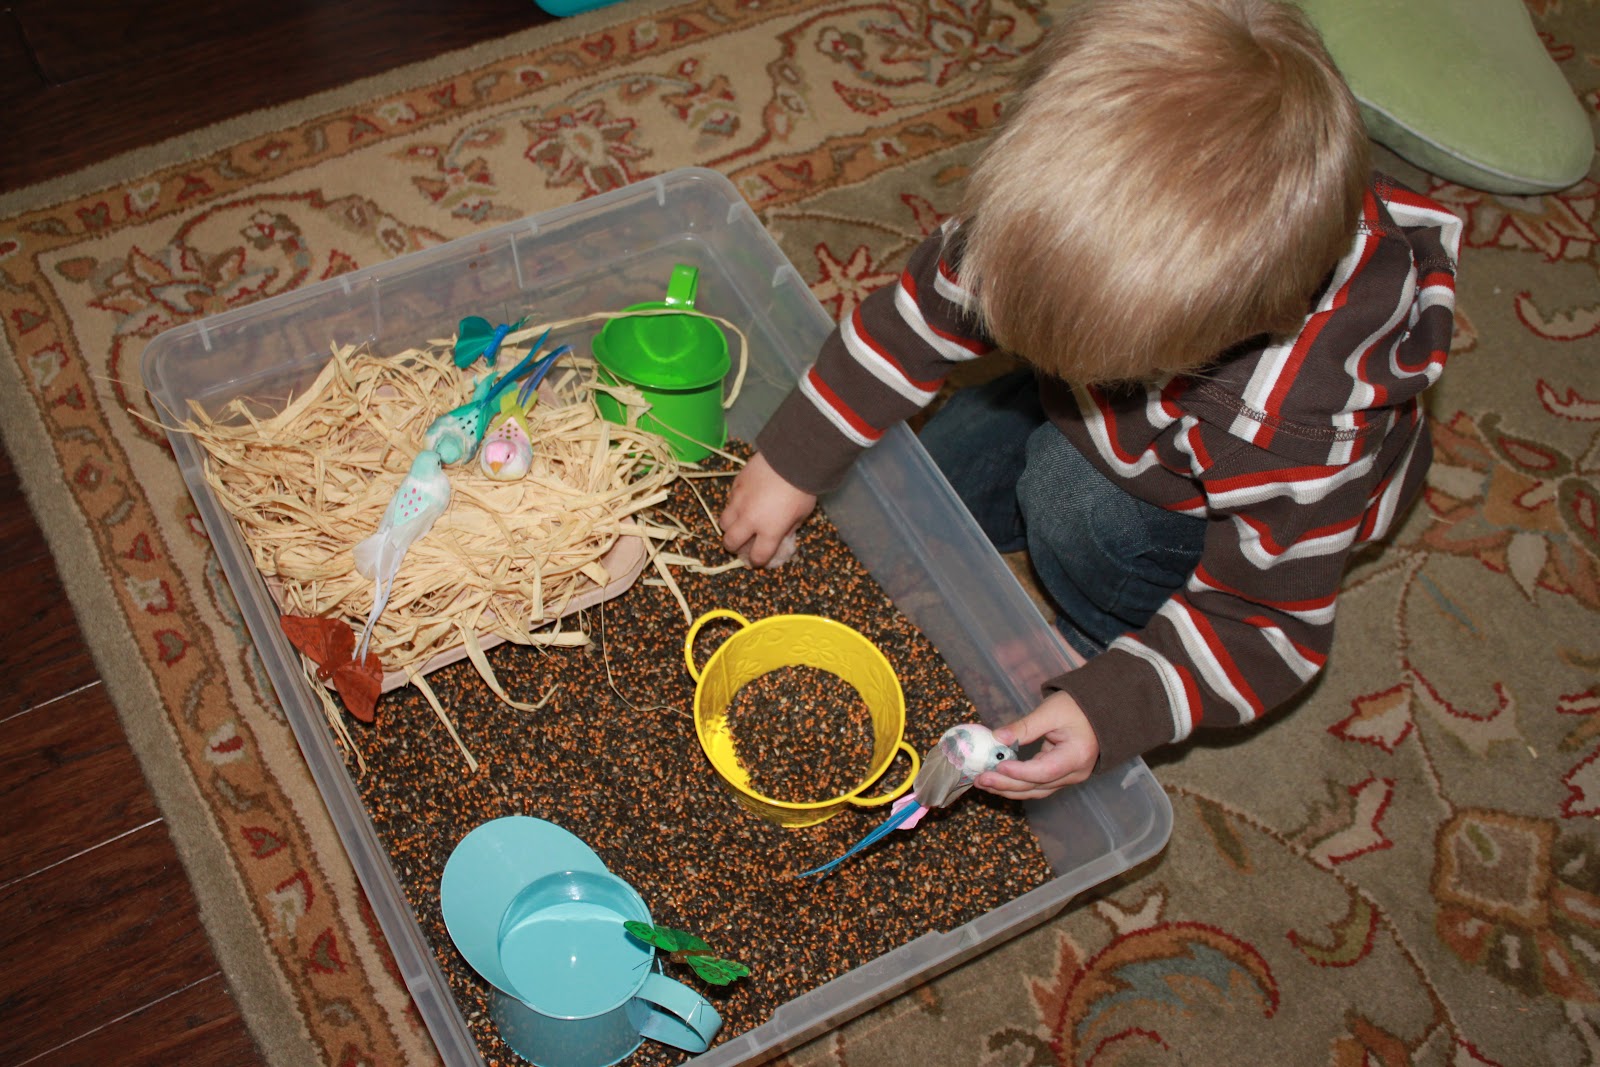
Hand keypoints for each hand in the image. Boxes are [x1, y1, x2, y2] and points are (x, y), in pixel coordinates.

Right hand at [720, 452, 816, 567]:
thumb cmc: (803, 488)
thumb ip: (788, 528)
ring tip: (740, 522)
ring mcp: (739, 502)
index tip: (760, 558)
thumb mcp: (802, 514)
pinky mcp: (735, 485)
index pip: (757, 556)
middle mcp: (750, 520)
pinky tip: (746, 500)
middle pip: (730, 543)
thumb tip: (779, 535)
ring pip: (723, 523)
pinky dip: (735, 506)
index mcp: (770, 531)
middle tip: (742, 542)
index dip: (758, 560)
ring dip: (730, 527)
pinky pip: (729, 501)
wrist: (792, 458)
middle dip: (735, 547)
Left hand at [975, 691, 1099, 799]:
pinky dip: (1017, 784)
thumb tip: (996, 738)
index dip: (1019, 772)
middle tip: (980, 779)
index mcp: (1076, 756)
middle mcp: (1075, 773)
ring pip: (1035, 791)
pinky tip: (998, 781)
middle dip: (1006, 784)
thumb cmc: (1077, 706)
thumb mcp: (1050, 711)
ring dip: (1008, 788)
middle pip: (1037, 786)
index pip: (1044, 771)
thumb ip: (1024, 727)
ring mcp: (1069, 778)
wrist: (1098, 710)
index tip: (997, 765)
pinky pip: (1037, 786)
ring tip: (983, 782)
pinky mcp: (1061, 776)